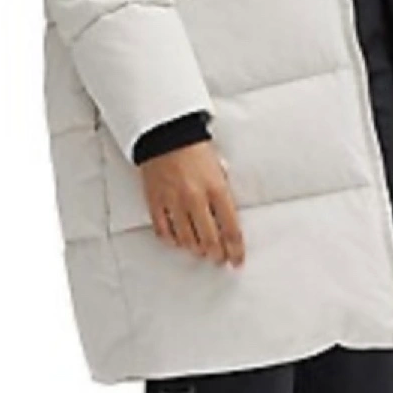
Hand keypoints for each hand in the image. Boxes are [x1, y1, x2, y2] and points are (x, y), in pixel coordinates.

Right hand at [140, 141, 245, 267]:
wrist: (166, 133)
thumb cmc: (194, 148)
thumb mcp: (219, 169)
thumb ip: (223, 195)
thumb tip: (227, 220)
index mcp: (216, 189)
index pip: (230, 230)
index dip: (236, 250)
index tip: (237, 259)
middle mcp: (195, 198)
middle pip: (209, 241)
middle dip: (217, 255)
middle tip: (219, 258)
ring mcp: (174, 202)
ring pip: (187, 240)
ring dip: (196, 249)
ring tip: (201, 250)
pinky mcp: (156, 202)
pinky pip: (164, 232)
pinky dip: (173, 240)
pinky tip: (179, 240)